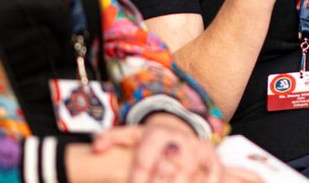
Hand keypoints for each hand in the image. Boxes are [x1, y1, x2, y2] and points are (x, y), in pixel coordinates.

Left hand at [92, 122, 260, 182]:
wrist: (179, 131)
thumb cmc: (150, 141)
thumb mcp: (131, 135)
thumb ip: (111, 139)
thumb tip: (95, 147)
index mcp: (157, 134)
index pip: (145, 160)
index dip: (137, 178)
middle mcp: (179, 139)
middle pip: (168, 169)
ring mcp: (198, 149)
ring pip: (188, 174)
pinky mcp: (212, 159)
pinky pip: (212, 176)